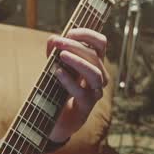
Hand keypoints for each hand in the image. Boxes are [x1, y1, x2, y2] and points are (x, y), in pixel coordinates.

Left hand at [46, 28, 107, 144]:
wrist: (54, 121)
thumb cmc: (57, 91)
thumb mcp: (54, 66)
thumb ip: (53, 52)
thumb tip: (53, 39)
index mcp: (93, 63)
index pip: (100, 43)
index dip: (88, 34)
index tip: (70, 31)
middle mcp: (98, 77)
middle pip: (95, 56)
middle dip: (76, 46)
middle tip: (58, 42)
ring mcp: (94, 93)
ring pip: (96, 73)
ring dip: (79, 61)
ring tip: (61, 55)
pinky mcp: (85, 108)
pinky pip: (82, 92)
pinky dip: (70, 81)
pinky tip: (57, 72)